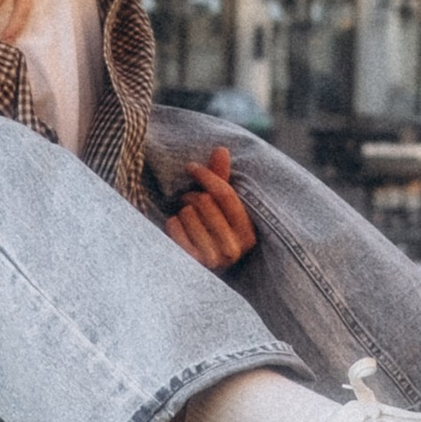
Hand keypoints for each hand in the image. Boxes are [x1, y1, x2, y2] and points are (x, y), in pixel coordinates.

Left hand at [162, 138, 256, 268]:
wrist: (193, 272)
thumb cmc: (209, 231)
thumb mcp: (219, 206)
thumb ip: (221, 178)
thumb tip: (222, 149)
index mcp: (248, 234)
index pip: (225, 194)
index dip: (206, 175)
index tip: (191, 167)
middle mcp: (234, 250)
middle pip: (204, 202)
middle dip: (192, 196)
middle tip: (189, 202)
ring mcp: (212, 260)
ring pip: (188, 213)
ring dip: (182, 212)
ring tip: (187, 220)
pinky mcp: (190, 264)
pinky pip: (174, 226)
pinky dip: (172, 224)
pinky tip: (178, 232)